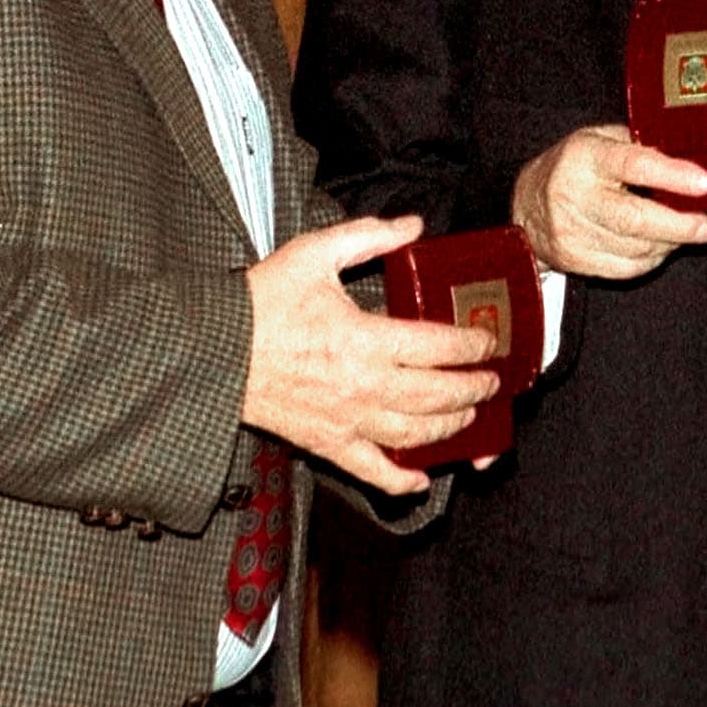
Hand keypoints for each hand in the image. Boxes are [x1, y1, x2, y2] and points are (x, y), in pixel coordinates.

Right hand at [241, 215, 502, 495]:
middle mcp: (363, 386)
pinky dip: (401, 481)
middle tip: (491, 382)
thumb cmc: (260, 303)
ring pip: (414, 434)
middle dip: (474, 390)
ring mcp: (347, 420)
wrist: (215, 351)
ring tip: (469, 415)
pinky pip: (372, 471)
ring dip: (450, 427)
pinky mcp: (326, 444)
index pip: (438, 347)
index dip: (472, 346)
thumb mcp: (315, 253)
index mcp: (365, 339)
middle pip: (437, 395)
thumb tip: (414, 225)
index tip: (487, 343)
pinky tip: (421, 480)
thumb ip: (370, 236)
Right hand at [512, 124, 706, 278]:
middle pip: (634, 219)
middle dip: (679, 225)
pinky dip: (651, 259)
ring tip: (687, 232)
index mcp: (585, 157)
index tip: (705, 184)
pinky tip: (661, 246)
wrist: (525, 205)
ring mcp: (572, 232)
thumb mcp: (599, 139)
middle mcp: (574, 194)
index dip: (672, 176)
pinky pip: (625, 268)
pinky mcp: (574, 260)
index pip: (633, 165)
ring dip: (669, 243)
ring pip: (634, 248)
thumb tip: (685, 161)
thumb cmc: (573, 166)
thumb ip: (637, 146)